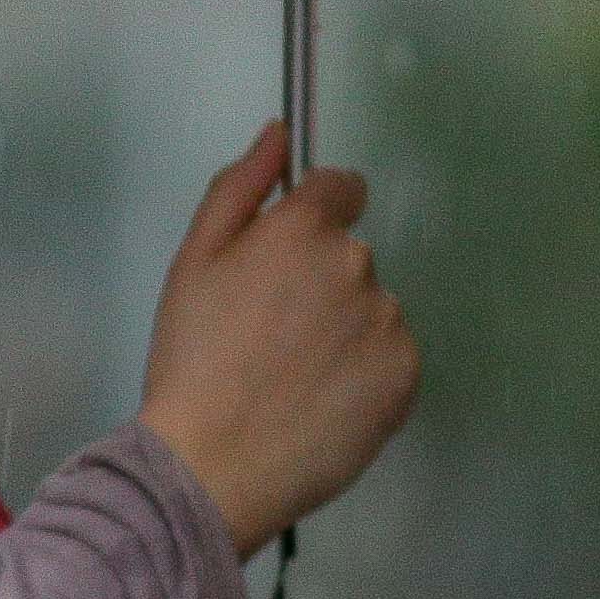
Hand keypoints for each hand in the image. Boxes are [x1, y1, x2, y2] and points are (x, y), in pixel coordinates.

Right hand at [133, 120, 418, 558]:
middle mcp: (358, 264)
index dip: (310, 219)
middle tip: (269, 334)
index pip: (340, 187)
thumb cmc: (193, 360)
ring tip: (291, 376)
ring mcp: (388, 322)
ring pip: (370, 308)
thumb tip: (278, 134)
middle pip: (349, 254)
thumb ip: (240, 187)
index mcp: (304, 229)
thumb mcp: (193, 261)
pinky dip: (363, 373)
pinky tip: (320, 400)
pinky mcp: (407, 375)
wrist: (214, 463)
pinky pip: (390, 356)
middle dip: (318, 281)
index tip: (283, 263)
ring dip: (343, 329)